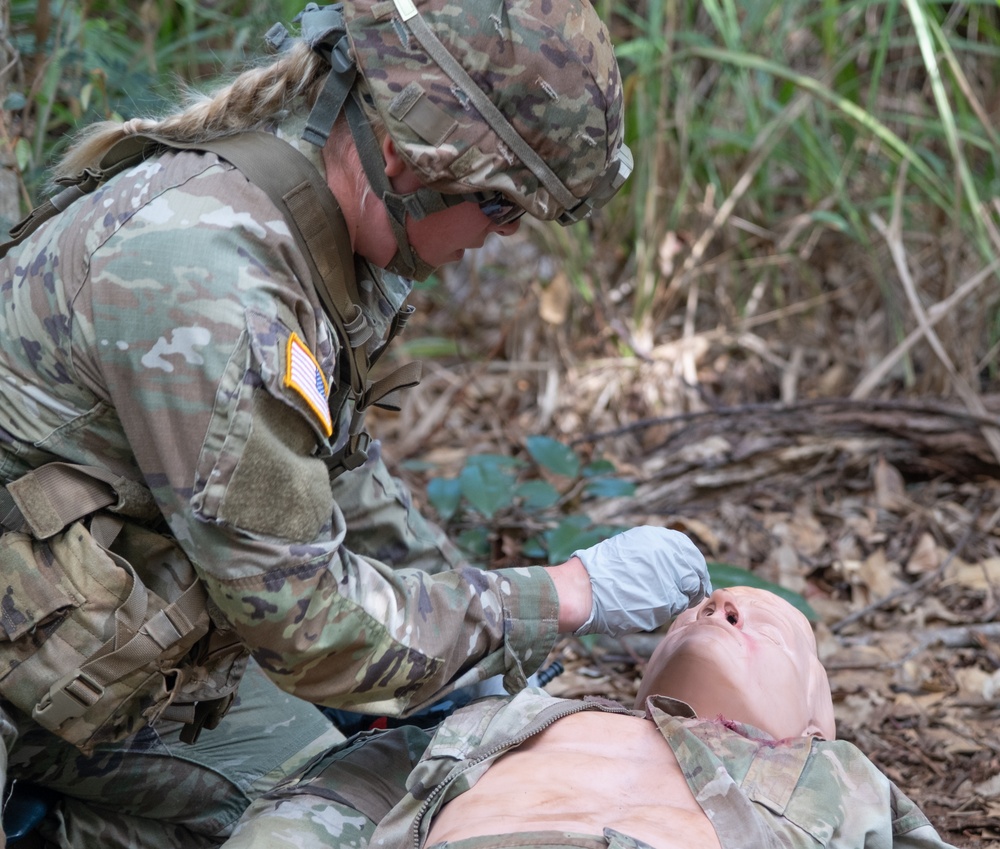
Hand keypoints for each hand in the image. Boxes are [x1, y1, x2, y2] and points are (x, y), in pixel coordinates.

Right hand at [573, 526, 710, 635]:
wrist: (585, 589)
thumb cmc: (600, 570)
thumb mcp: (629, 546)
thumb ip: (653, 550)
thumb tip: (674, 559)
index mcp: (659, 539)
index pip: (689, 552)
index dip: (692, 566)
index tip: (691, 575)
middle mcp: (669, 556)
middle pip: (695, 572)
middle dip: (693, 582)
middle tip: (689, 591)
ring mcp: (670, 579)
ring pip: (688, 591)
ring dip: (681, 596)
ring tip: (659, 599)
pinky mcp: (667, 602)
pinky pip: (677, 606)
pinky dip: (668, 608)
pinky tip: (651, 607)